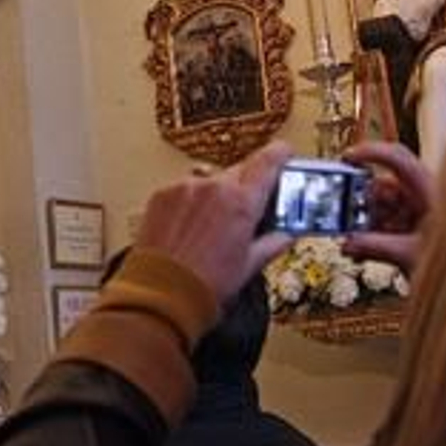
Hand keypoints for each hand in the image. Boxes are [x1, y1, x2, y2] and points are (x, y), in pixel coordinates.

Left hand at [135, 141, 293, 302]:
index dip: (280, 154)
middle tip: (248, 209)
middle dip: (246, 187)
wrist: (160, 294)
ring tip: (213, 228)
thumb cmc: (204, 284)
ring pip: (210, 181)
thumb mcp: (247, 266)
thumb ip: (270, 244)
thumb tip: (284, 236)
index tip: (284, 152)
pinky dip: (191, 203)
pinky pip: (184, 190)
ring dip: (216, 196)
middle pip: (240, 172)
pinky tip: (190, 228)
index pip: (268, 163)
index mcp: (241, 202)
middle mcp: (213, 187)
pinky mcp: (162, 195)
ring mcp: (185, 189)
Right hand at [341, 140, 433, 275]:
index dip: (371, 153)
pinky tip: (366, 249)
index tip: (348, 157)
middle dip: (362, 202)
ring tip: (356, 242)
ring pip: (384, 207)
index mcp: (428, 191)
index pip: (398, 159)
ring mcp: (422, 212)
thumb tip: (348, 242)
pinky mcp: (419, 228)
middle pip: (384, 186)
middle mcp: (425, 196)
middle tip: (347, 217)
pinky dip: (377, 233)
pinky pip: (390, 222)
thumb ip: (374, 247)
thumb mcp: (409, 255)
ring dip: (368, 222)